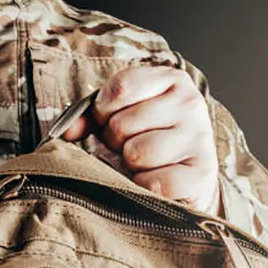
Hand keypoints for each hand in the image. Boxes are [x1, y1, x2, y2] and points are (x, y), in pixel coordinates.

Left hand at [63, 66, 220, 213]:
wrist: (190, 182)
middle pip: (121, 124)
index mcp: (170, 80)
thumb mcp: (123, 118)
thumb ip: (91, 117)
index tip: (109, 122)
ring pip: (136, 153)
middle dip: (115, 143)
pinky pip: (152, 182)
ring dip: (130, 166)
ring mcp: (199, 137)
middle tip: (130, 149)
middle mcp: (190, 103)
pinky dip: (145, 187)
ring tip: (143, 165)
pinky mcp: (201, 174)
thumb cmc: (150, 143)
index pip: (120, 87)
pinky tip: (154, 183)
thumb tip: (67, 131)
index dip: (103, 110)